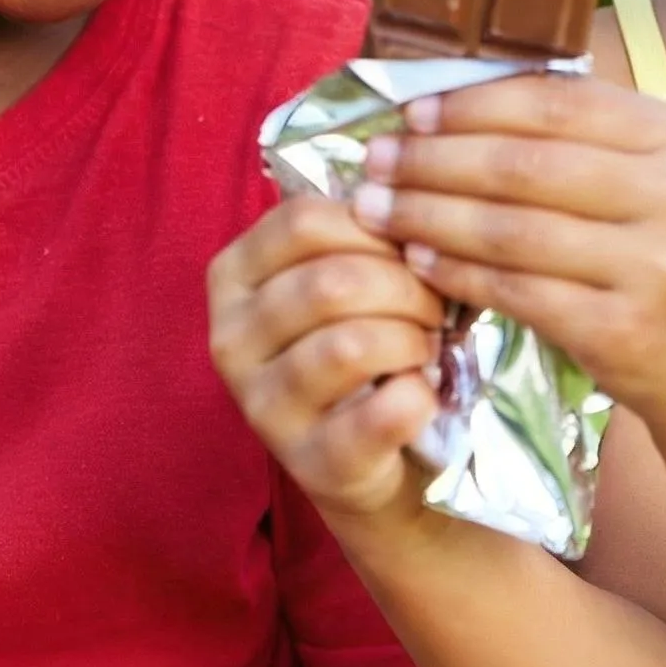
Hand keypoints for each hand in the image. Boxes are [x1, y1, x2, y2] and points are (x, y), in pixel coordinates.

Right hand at [209, 195, 448, 525]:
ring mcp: (261, 406)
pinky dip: (419, 396)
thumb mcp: (341, 280)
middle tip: (436, 309)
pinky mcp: (310, 464)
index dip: (375, 227)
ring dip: (413, 339)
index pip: (303, 220)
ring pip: (351, 344)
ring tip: (429, 348)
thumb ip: (357, 237)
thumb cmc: (360, 346)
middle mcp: (230, 340)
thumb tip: (408, 202)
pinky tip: (423, 394)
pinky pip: (380, 415)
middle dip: (406, 288)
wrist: (371, 461)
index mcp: (232, 277)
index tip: (410, 251)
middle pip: (331, 281)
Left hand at [349, 74, 665, 443]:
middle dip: (433, 159)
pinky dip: (457, 273)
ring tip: (375, 207)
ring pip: (511, 229)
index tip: (411, 110)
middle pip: (523, 165)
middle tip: (374, 158)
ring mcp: (656, 266)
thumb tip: (459, 94)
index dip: (472, 103)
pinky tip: (418, 261)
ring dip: (428, 215)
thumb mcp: (657, 181)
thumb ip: (582, 138)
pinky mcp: (625, 329)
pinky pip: (517, 291)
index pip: (555, 102)